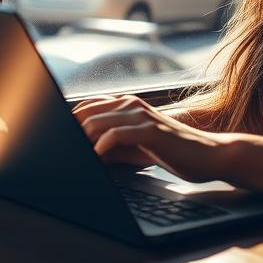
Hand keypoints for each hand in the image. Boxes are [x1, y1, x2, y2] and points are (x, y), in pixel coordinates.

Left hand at [72, 94, 237, 182]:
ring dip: (82, 141)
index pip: (86, 107)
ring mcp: (141, 115)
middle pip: (86, 112)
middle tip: (59, 151)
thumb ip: (109, 146)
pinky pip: (116, 134)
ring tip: (75, 158)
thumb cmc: (172, 152)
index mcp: (127, 105)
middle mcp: (131, 104)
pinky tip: (97, 158)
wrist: (207, 155)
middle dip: (69, 132)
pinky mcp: (150, 130)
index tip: (55, 138)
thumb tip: (81, 154)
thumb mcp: (134, 149)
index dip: (67, 122)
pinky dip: (101, 146)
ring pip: (97, 121)